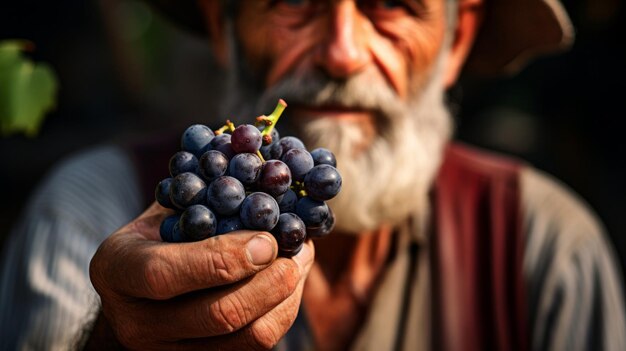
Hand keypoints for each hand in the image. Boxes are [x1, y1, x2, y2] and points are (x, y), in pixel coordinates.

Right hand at [88, 203, 314, 349]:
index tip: (265, 238)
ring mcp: (169, 350)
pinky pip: (257, 345)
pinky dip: (284, 311)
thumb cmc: (163, 233)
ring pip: (248, 337)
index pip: (163, 274)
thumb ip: (204, 196)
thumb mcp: (167, 208)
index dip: (222, 258)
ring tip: (300, 262)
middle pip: (216, 315)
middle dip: (269, 282)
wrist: (142, 287)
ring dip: (287, 297)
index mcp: (118, 270)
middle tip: (295, 253)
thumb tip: (265, 165)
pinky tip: (291, 282)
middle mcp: (136, 321)